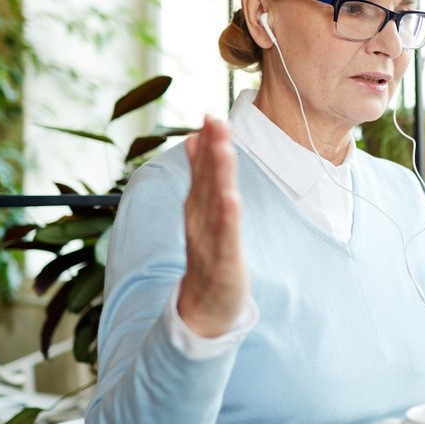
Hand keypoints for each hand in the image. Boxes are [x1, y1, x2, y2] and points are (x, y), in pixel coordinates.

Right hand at [177, 116, 249, 336]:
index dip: (208, 144)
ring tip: (223, 150)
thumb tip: (194, 138)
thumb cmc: (209, 254)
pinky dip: (226, 218)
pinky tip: (230, 199)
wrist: (205, 307)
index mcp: (199, 206)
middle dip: (212, 151)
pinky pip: (225, 238)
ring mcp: (210, 240)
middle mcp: (200, 220)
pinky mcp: (223, 262)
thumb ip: (200, 176)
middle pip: (207, 181)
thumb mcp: (203, 211)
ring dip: (218, 176)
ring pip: (214, 203)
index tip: (212, 116)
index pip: (204, 170)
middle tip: (215, 121)